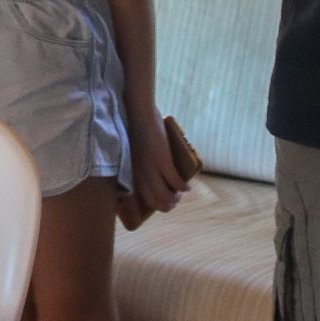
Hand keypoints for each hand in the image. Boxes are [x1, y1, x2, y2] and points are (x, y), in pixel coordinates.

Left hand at [126, 104, 187, 218]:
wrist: (139, 114)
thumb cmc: (137, 132)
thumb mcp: (134, 154)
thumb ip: (140, 165)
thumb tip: (155, 174)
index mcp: (132, 173)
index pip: (139, 200)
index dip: (153, 206)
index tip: (162, 203)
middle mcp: (140, 175)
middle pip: (154, 202)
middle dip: (167, 206)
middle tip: (175, 200)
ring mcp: (151, 169)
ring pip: (165, 196)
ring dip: (176, 199)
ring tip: (181, 194)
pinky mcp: (162, 161)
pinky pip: (175, 182)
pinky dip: (183, 187)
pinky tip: (188, 187)